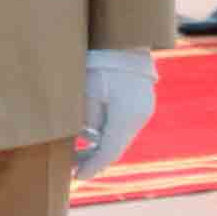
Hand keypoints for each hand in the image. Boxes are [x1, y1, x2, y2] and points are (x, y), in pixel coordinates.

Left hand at [77, 49, 157, 177]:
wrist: (124, 38)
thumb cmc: (100, 62)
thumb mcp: (85, 92)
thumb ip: (85, 121)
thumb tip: (82, 142)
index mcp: (125, 117)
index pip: (108, 153)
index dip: (92, 168)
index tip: (76, 178)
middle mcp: (138, 117)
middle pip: (116, 148)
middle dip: (94, 160)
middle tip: (73, 168)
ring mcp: (143, 110)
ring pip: (121, 138)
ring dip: (102, 147)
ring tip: (78, 153)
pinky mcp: (142, 103)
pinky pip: (125, 126)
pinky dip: (109, 134)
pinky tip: (92, 136)